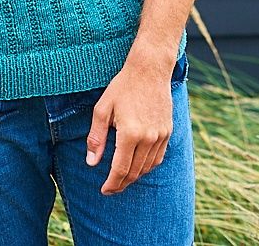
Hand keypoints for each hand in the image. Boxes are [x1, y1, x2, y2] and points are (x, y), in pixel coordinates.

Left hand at [85, 52, 174, 194]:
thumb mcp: (102, 108)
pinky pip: (158, 158)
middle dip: (121, 184)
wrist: (150, 69)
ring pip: (147, 167)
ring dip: (134, 176)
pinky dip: (147, 166)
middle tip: (111, 188)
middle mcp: (148, 138)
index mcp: (130, 133)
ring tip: (122, 178)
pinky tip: (138, 165)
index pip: (120, 169)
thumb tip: (91, 162)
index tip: (104, 190)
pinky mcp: (168, 131)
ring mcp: (160, 136)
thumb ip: (96, 138)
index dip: (112, 184)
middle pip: (134, 172)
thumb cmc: (123, 86)